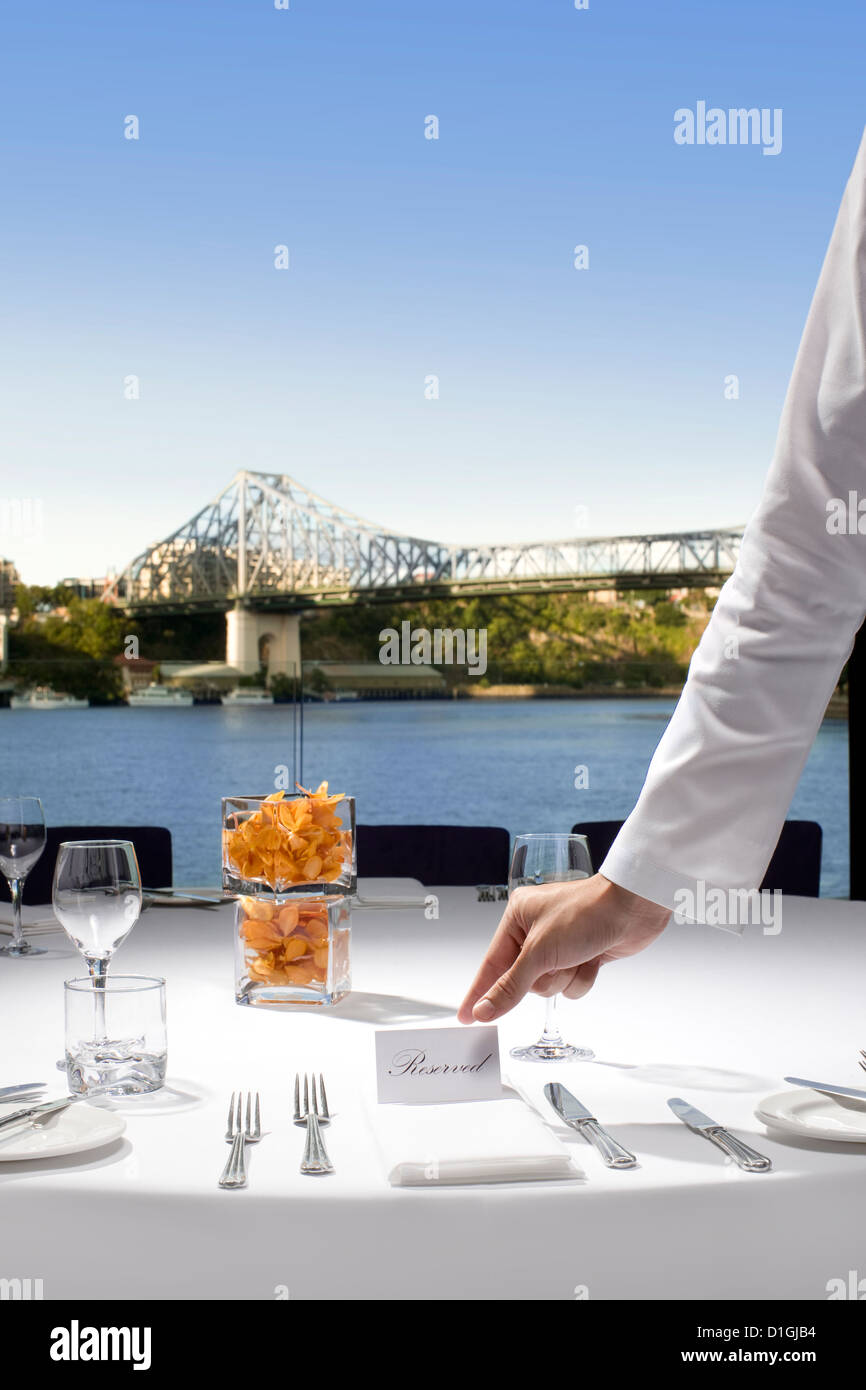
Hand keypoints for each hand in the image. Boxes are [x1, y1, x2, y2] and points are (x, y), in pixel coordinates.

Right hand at [457, 873, 670, 1023]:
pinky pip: (572, 985)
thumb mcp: (540, 952)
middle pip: (524, 981)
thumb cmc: (586, 913)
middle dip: (545, 977)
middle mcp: (536, 931)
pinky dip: (583, 977)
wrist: (632, 908)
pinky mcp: (581, 955)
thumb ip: (510, 986)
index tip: (466, 1016)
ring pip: (550, 986)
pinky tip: (593, 959)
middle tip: (558, 961)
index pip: (491, 964)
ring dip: (567, 977)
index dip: (479, 993)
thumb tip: (484, 1010)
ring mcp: (560, 945)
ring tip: (579, 955)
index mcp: (518, 919)